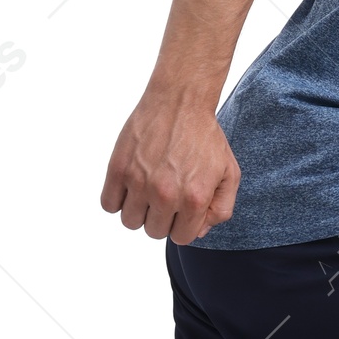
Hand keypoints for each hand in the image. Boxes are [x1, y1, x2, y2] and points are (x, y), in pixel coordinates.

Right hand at [100, 88, 238, 243]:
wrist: (180, 101)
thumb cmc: (205, 137)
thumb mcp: (230, 174)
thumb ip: (221, 209)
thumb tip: (198, 231)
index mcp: (194, 199)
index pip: (181, 237)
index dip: (183, 224)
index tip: (182, 208)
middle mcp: (165, 194)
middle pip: (154, 232)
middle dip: (162, 218)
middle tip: (166, 195)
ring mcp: (138, 182)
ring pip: (129, 222)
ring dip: (139, 211)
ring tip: (147, 190)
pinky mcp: (118, 168)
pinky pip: (108, 205)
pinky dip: (117, 200)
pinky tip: (130, 186)